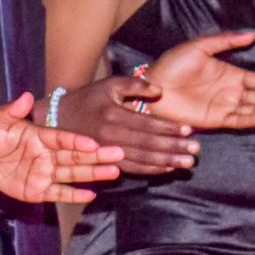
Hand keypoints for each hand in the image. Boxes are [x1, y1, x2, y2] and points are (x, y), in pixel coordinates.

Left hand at [0, 93, 122, 204]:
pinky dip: (74, 195)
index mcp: (40, 136)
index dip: (77, 140)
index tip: (93, 142)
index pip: (62, 138)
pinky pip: (59, 193)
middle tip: (119, 154)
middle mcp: (48, 154)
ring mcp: (45, 173)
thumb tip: (26, 96)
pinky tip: (90, 195)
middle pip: (76, 155)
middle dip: (97, 155)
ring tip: (114, 172)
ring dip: (93, 173)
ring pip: (73, 173)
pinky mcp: (38, 190)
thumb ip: (11, 110)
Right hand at [62, 74, 199, 174]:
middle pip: (148, 144)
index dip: (169, 128)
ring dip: (167, 162)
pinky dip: (151, 170)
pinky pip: (132, 169)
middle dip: (174, 147)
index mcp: (112, 115)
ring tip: (187, 162)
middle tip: (196, 149)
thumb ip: (135, 85)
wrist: (59, 118)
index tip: (189, 129)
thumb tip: (160, 91)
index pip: (147, 124)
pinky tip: (168, 169)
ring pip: (142, 160)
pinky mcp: (105, 161)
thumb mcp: (109, 84)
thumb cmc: (89, 98)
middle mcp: (110, 136)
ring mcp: (107, 151)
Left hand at [141, 31, 254, 129]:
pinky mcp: (214, 119)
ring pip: (253, 109)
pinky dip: (251, 119)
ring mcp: (223, 106)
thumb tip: (253, 35)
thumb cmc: (173, 64)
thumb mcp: (200, 46)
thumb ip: (225, 41)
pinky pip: (237, 120)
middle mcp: (230, 92)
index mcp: (230, 74)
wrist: (152, 86)